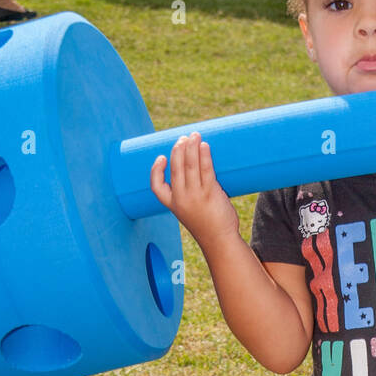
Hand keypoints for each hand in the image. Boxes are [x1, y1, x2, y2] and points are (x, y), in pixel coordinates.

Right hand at [150, 133, 239, 253]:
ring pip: (190, 166)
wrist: (220, 241)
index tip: (161, 158)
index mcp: (173, 204)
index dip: (156, 170)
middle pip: (175, 169)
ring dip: (191, 148)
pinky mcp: (210, 193)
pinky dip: (204, 156)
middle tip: (183, 138)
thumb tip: (197, 172)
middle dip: (178, 150)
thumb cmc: (207, 225)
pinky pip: (205, 170)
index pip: (156, 187)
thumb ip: (189, 195)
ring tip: (194, 135)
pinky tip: (205, 146)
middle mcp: (181, 199)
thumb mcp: (190, 212)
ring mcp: (195, 196)